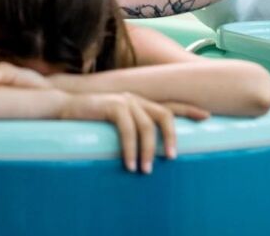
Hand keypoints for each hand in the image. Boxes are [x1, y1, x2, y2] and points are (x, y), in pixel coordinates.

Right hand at [59, 92, 209, 173]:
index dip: (188, 109)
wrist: (63, 106)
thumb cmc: (89, 118)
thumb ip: (131, 127)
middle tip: (172, 158)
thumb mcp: (115, 122)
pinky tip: (128, 164)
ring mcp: (124, 101)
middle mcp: (135, 98)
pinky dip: (130, 149)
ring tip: (145, 170)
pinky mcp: (112, 106)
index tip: (206, 117)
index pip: (169, 104)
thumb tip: (146, 150)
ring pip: (146, 126)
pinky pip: (127, 130)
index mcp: (139, 101)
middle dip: (171, 136)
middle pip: (164, 114)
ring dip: (147, 150)